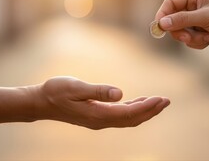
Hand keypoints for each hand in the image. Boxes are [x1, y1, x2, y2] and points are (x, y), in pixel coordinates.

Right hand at [29, 77, 169, 129]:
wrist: (41, 102)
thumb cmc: (56, 91)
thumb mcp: (76, 87)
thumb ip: (98, 90)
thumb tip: (120, 93)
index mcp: (98, 114)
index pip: (129, 113)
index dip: (147, 107)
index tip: (162, 99)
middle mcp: (101, 121)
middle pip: (132, 119)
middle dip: (151, 111)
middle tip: (167, 101)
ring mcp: (99, 121)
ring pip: (128, 119)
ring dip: (144, 111)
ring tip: (158, 102)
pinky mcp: (97, 117)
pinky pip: (120, 116)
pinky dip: (133, 110)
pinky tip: (138, 103)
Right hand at [155, 0, 208, 48]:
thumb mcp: (206, 17)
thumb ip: (182, 20)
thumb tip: (161, 23)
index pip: (170, 3)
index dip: (163, 15)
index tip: (160, 28)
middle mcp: (193, 5)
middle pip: (172, 19)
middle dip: (180, 31)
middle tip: (187, 38)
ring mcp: (196, 19)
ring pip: (180, 32)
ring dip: (191, 38)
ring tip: (206, 37)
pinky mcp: (200, 30)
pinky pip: (189, 39)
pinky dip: (197, 42)